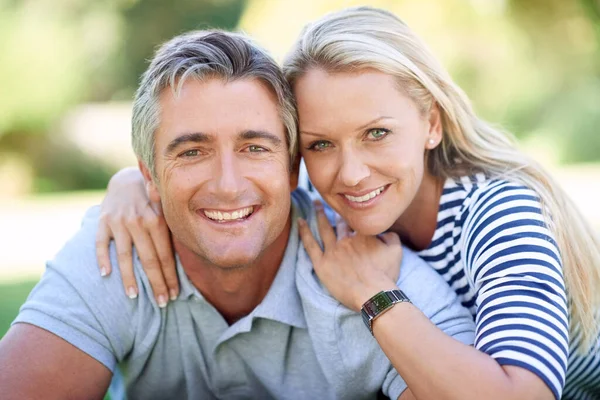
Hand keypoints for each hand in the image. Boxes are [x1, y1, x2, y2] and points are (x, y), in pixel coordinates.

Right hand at [95, 167, 178, 305]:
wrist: (126, 179)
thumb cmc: (152, 202)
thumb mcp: (166, 210)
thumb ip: (173, 230)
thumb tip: (192, 254)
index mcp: (158, 221)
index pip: (165, 256)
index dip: (170, 277)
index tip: (174, 295)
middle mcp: (139, 221)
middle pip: (148, 260)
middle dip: (156, 283)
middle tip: (162, 302)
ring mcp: (119, 222)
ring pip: (124, 256)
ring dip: (129, 278)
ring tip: (133, 296)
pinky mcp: (103, 221)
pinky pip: (100, 243)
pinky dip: (102, 259)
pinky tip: (106, 275)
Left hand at [297, 201, 402, 311]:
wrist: (373, 294)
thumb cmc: (386, 275)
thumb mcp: (396, 250)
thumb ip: (391, 235)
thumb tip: (384, 231)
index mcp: (362, 234)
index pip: (356, 220)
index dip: (354, 214)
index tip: (351, 208)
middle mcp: (345, 239)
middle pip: (339, 221)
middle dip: (336, 210)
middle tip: (331, 201)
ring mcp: (332, 251)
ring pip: (324, 228)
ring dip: (319, 214)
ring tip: (315, 203)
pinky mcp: (322, 264)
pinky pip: (310, 245)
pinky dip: (304, 232)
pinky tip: (300, 221)